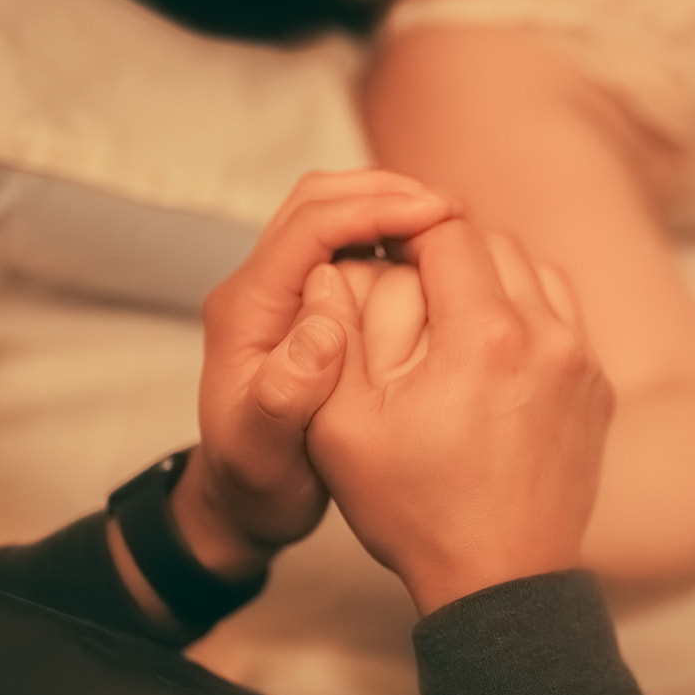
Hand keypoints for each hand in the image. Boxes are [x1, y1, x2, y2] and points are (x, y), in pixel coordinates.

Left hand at [173, 170, 457, 578]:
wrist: (240, 502)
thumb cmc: (255, 483)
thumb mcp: (264, 452)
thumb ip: (285, 392)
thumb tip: (323, 328)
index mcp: (245, 311)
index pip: (309, 227)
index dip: (375, 210)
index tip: (437, 216)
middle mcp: (258, 289)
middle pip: (318, 201)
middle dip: (387, 192)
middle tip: (454, 210)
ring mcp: (282, 294)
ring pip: (334, 215)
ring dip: (390, 207)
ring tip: (453, 224)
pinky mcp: (306, 305)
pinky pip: (348, 246)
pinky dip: (390, 235)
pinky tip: (434, 255)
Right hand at [304, 220, 613, 614]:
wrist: (500, 579)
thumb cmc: (415, 509)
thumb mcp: (342, 426)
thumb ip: (334, 335)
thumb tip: (332, 267)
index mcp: (482, 334)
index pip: (447, 230)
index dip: (405, 232)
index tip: (381, 252)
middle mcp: (545, 335)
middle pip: (495, 243)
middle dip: (447, 251)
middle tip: (408, 282)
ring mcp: (581, 361)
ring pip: (536, 272)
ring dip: (493, 277)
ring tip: (451, 315)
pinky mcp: (597, 388)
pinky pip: (565, 317)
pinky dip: (529, 313)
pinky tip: (492, 350)